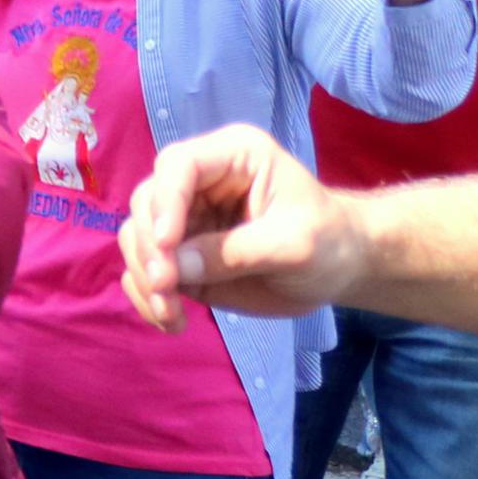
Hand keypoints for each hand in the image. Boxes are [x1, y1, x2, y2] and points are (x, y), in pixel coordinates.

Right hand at [119, 124, 362, 327]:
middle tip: (167, 290)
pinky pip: (145, 270)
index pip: (180, 166)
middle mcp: (199, 182)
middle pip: (146, 202)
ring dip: (146, 279)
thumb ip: (236, 253)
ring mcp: (186, 218)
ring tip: (172, 314)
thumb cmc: (329, 242)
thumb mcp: (294, 244)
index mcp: (231, 157)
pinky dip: (148, 297)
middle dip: (151, 249)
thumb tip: (173, 270)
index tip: (167, 246)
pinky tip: (171, 321)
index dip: (165, 202)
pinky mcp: (181, 254)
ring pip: (137, 238)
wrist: (340, 269)